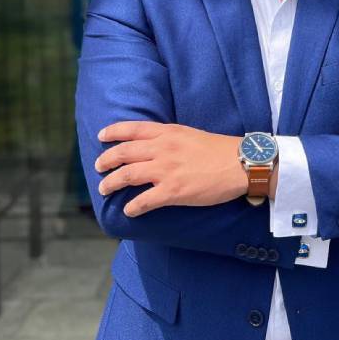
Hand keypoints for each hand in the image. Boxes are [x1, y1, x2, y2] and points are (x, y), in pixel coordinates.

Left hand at [94, 122, 247, 216]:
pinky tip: (129, 210)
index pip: (132, 129)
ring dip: (111, 183)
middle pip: (123, 153)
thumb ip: (170, 137)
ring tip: (104, 189)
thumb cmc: (219, 149)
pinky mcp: (173, 191)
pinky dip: (132, 207)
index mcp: (167, 132)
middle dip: (106, 161)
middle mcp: (162, 148)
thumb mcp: (190, 133)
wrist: (239, 163)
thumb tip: (155, 145)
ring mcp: (166, 170)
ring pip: (127, 175)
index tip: (101, 137)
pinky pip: (144, 200)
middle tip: (98, 168)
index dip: (113, 132)